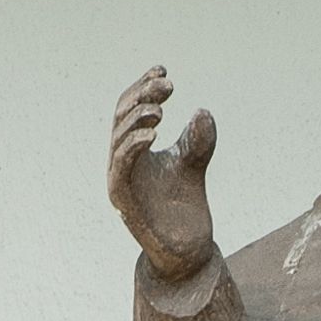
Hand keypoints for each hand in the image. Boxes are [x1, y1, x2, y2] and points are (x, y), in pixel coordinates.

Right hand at [107, 67, 216, 281]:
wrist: (187, 250)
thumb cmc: (184, 208)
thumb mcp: (194, 164)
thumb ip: (197, 139)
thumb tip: (202, 111)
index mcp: (133, 150)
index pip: (131, 109)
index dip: (143, 87)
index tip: (164, 71)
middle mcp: (121, 162)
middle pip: (122, 117)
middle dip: (143, 96)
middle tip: (168, 85)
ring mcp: (119, 180)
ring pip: (118, 138)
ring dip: (138, 118)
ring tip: (162, 110)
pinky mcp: (122, 199)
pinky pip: (121, 166)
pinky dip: (133, 146)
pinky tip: (154, 134)